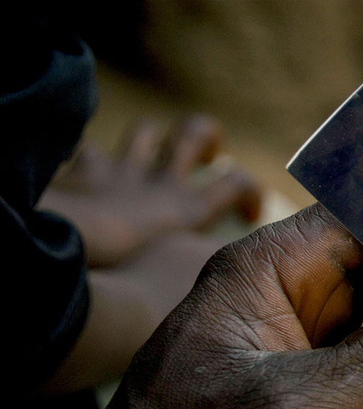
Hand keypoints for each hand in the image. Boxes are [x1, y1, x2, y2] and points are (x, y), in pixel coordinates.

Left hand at [39, 114, 261, 267]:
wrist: (66, 248)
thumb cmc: (123, 270)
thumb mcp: (178, 276)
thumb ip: (199, 267)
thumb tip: (220, 276)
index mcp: (188, 210)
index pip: (238, 184)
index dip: (251, 193)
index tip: (250, 215)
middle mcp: (159, 182)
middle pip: (193, 133)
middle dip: (207, 134)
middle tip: (211, 151)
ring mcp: (121, 170)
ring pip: (145, 132)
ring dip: (152, 137)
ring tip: (153, 150)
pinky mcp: (84, 170)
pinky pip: (89, 153)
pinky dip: (92, 161)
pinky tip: (89, 172)